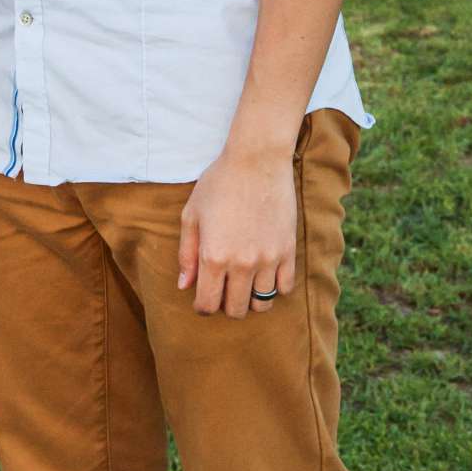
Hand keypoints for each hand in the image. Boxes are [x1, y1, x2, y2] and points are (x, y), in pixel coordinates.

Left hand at [177, 144, 295, 318]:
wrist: (257, 160)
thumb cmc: (219, 183)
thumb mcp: (192, 214)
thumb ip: (186, 253)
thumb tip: (184, 286)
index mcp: (213, 256)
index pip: (207, 304)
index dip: (202, 306)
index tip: (204, 297)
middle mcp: (241, 264)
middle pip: (235, 310)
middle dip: (226, 304)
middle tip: (224, 287)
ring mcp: (267, 259)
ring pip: (262, 304)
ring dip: (251, 299)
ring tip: (245, 282)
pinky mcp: (287, 251)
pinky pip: (285, 288)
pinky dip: (275, 287)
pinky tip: (265, 273)